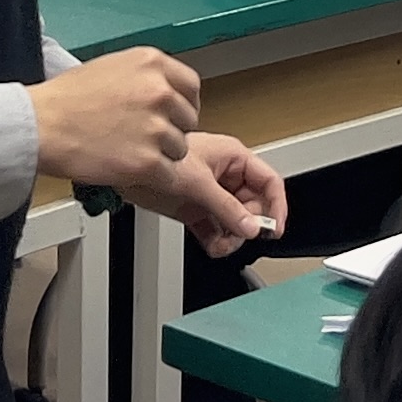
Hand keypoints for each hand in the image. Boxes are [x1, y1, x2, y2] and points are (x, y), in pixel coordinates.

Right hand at [31, 48, 203, 197]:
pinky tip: (129, 168)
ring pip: (181, 149)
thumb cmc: (65, 99)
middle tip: (143, 136)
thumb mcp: (112, 67)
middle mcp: (160, 91)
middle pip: (189, 119)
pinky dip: (153, 178)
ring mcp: (156, 127)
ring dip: (161, 155)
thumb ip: (146, 77)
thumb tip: (167, 91)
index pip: (192, 86)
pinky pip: (169, 176)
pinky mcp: (148, 162)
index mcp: (152, 63)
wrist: (41, 126)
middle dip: (171, 130)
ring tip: (129, 150)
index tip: (173, 115)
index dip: (183, 104)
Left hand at [129, 132, 288, 257]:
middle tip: (236, 236)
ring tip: (219, 242)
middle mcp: (225, 176)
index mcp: (233, 157)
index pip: (268, 182)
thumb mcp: (198, 183)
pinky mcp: (197, 210)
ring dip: (231, 238)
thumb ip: (227, 208)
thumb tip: (251, 228)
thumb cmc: (156, 156)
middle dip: (247, 226)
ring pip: (237, 223)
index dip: (276, 206)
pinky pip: (218, 231)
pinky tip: (210, 244)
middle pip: (254, 208)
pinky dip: (217, 242)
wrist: (124, 171)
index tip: (274, 228)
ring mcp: (211, 194)